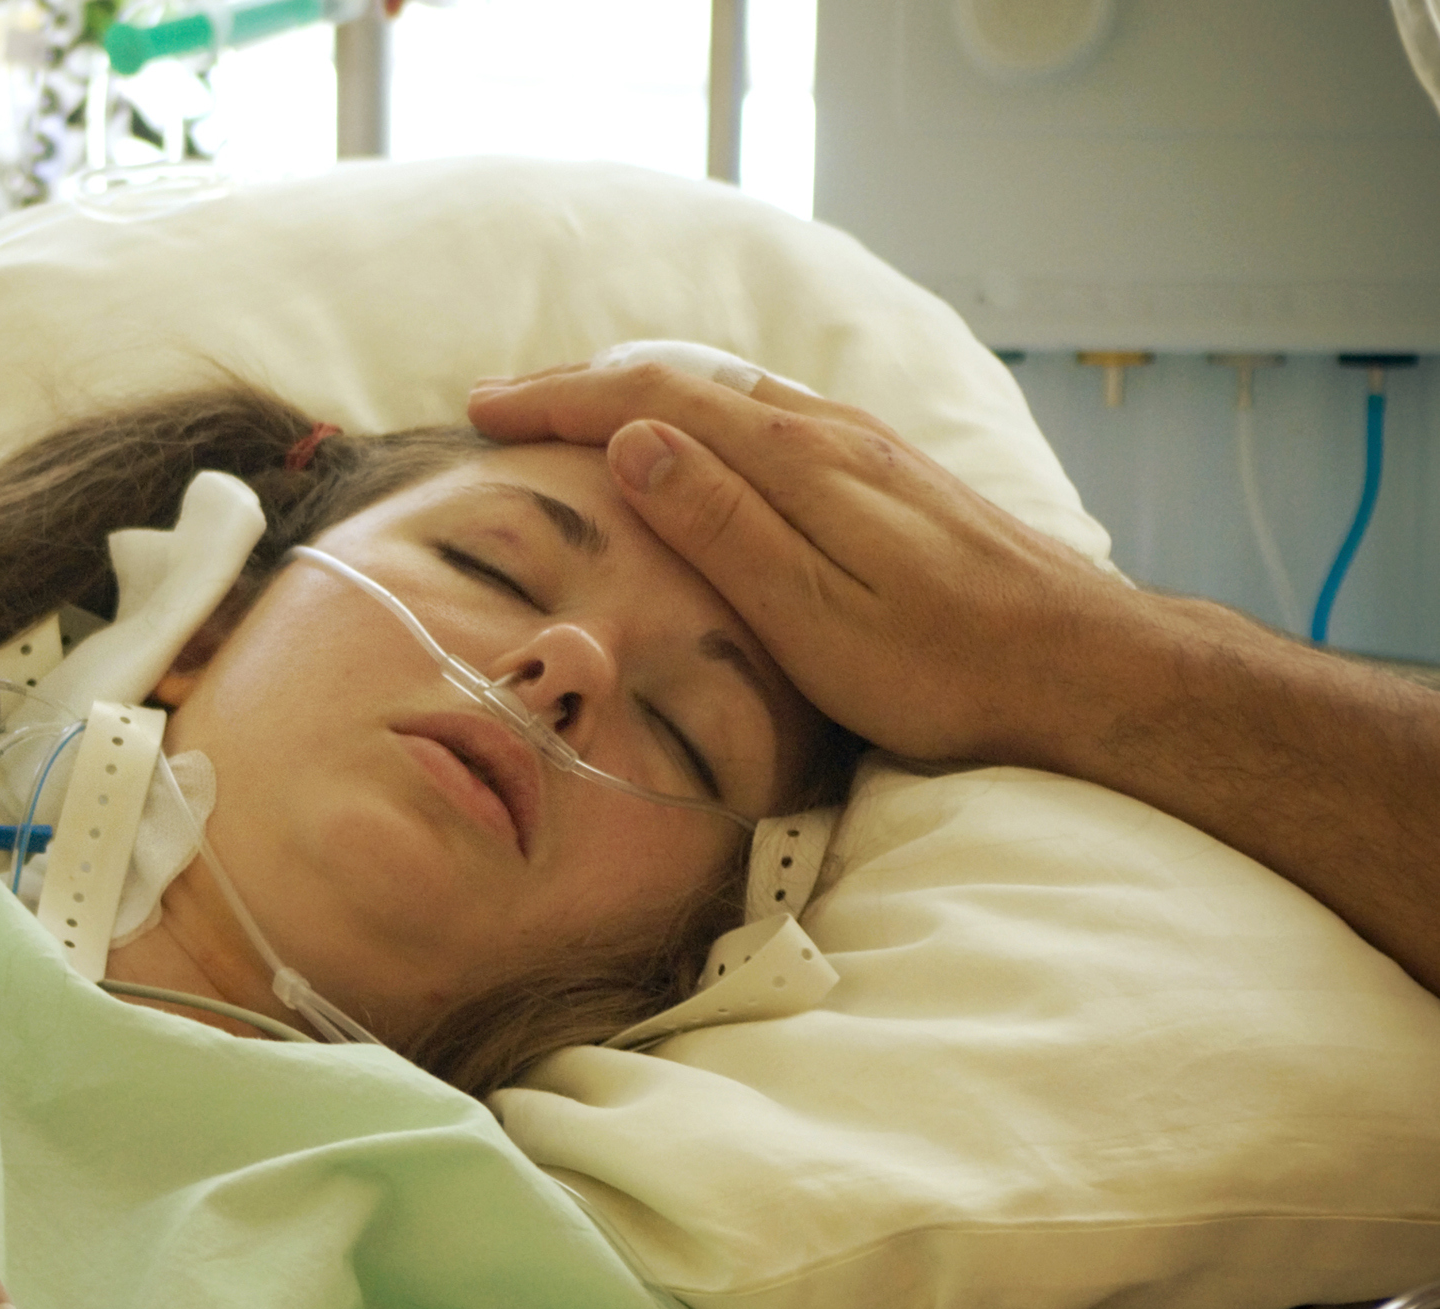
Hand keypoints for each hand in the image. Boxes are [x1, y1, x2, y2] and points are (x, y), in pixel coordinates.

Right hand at [472, 361, 1439, 994]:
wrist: (1086, 670)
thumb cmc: (944, 668)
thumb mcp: (813, 615)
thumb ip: (722, 525)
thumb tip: (634, 439)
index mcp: (797, 461)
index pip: (651, 399)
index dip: (558, 401)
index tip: (481, 411)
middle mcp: (830, 433)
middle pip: (685, 379)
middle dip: (584, 385)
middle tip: (505, 404)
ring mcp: (866, 448)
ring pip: (729, 392)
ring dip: (641, 394)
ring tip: (577, 415)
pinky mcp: (890, 477)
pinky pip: (768, 416)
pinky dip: (701, 414)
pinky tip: (699, 441)